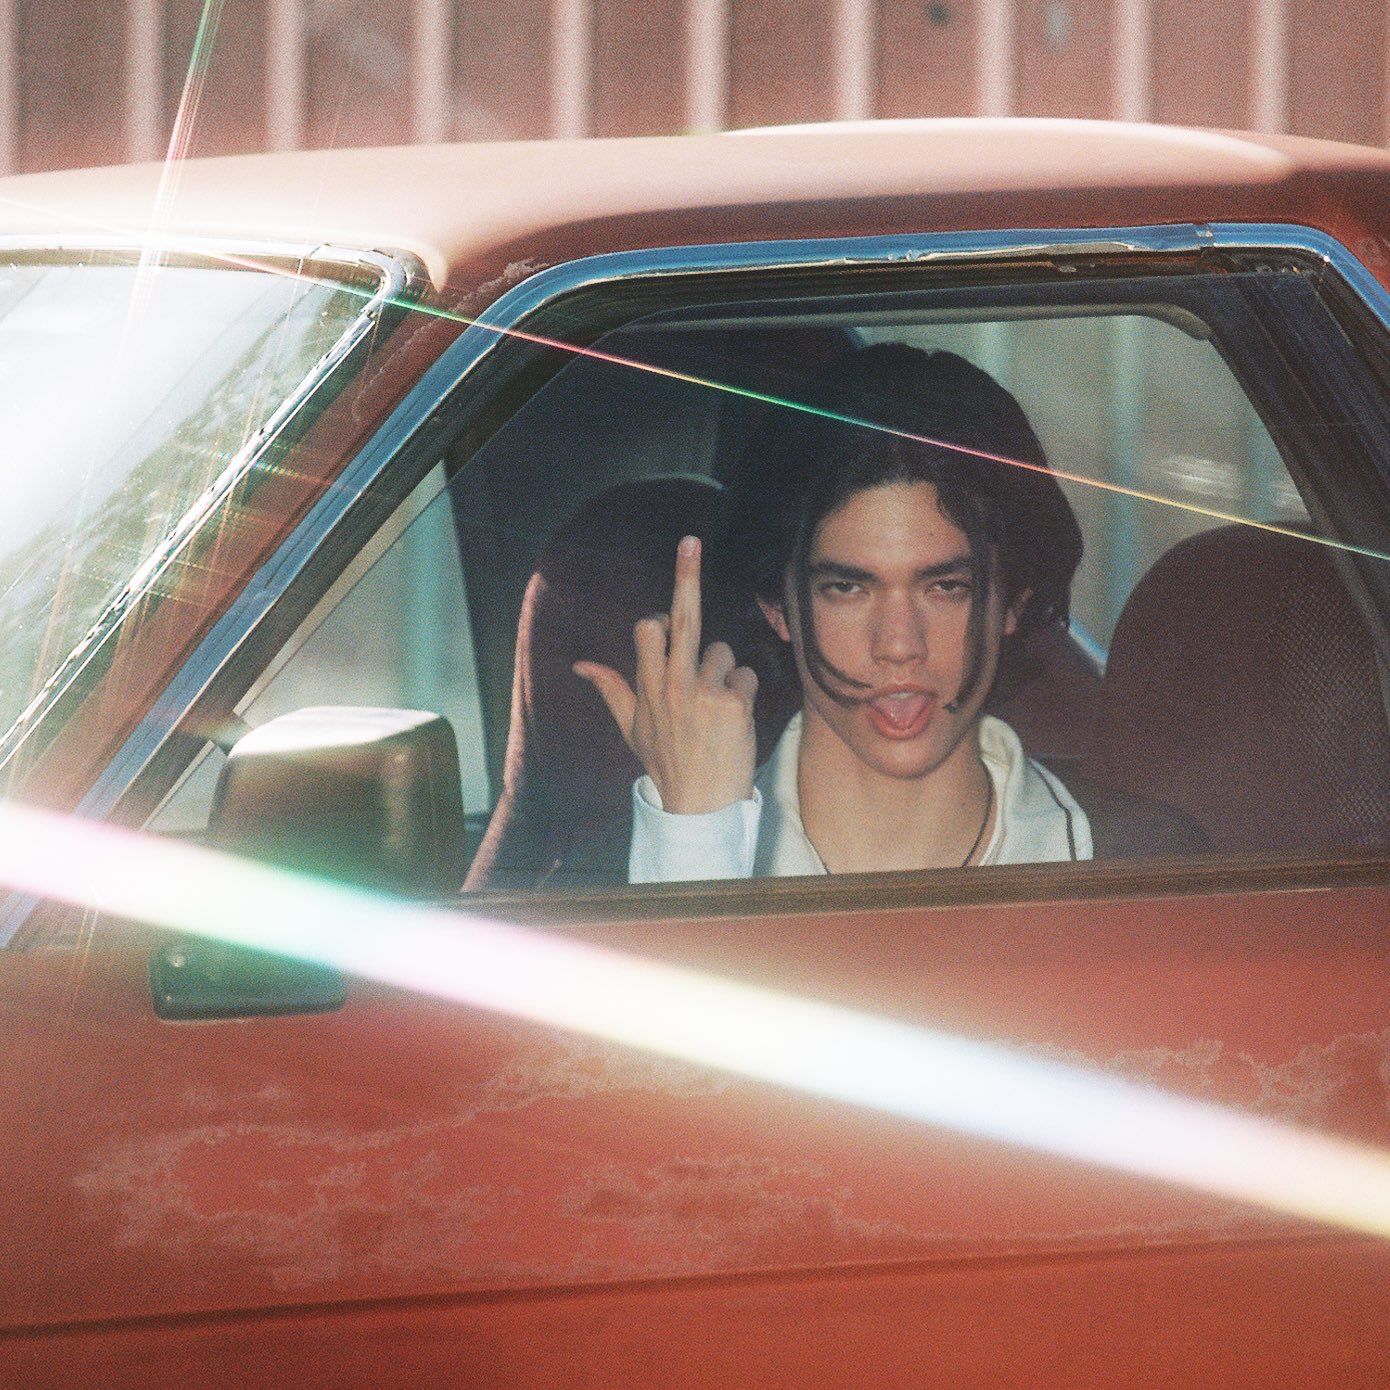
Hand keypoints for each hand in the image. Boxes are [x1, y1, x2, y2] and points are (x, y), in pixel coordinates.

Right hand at [574, 535, 758, 813]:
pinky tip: (734, 720)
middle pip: (681, 618)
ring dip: (725, 674)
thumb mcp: (632, 728)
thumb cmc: (667, 763)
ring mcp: (703, 691)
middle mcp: (672, 683)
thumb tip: (580, 664)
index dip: (660, 617)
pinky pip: (747, 676)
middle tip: (690, 541)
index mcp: (647, 685)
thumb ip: (611, 688)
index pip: (648, 629)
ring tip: (715, 709)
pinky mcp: (732, 703)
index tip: (666, 596)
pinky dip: (745, 694)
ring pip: (725, 652)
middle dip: (685, 576)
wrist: (698, 805)